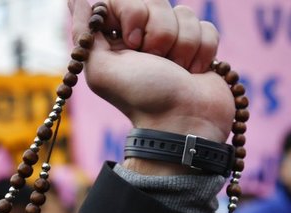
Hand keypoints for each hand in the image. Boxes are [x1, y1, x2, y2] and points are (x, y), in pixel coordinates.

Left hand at [69, 0, 234, 173]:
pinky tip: (194, 72)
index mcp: (116, 39)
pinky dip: (202, 51)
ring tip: (177, 71)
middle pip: (156, 1)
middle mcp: (143, 37)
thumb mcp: (102, 69)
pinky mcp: (200, 48)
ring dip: (182, 45)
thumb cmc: (143, 99)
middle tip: (155, 59)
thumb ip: (84, 32)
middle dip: (159, 31)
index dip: (132, 14)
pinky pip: (206, 27)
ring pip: (184, 12)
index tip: (133, 43)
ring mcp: (173, 42)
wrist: (185, 122)